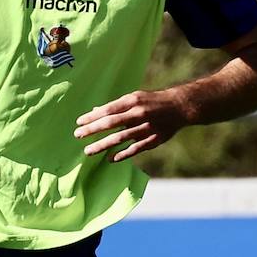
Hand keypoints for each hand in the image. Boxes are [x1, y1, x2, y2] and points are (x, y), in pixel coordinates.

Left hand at [74, 87, 189, 161]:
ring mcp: (146, 127)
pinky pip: (136, 148)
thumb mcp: (135, 98)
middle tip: (77, 136)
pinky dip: (123, 154)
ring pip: (120, 138)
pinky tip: (111, 159)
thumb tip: (94, 111)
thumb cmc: (152, 101)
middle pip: (111, 123)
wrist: (179, 107)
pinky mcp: (154, 139)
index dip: (92, 116)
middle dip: (92, 130)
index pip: (108, 110)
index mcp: (133, 101)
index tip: (79, 123)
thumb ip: (116, 106)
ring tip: (88, 151)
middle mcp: (138, 113)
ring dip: (103, 145)